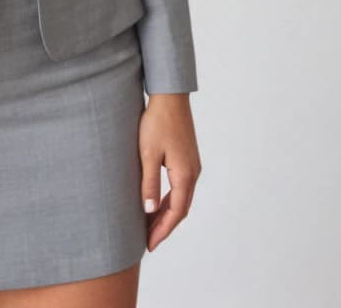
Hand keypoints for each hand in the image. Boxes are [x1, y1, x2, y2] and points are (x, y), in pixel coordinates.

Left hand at [138, 93, 200, 251]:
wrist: (170, 96)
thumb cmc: (157, 122)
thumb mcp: (148, 153)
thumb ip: (149, 183)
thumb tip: (149, 210)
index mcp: (184, 174)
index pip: (175, 212)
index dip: (163, 230)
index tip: (149, 244)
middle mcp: (192, 172)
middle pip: (181, 208)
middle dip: (165, 226)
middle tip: (148, 240)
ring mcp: (192, 165)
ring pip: (181, 198)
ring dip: (167, 213)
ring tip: (150, 226)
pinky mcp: (187, 158)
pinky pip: (180, 187)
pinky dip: (170, 200)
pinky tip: (157, 202)